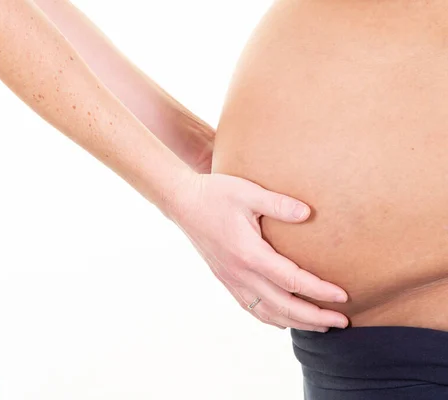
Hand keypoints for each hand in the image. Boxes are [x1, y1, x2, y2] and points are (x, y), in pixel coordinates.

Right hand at [167, 172, 348, 331]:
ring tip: (320, 326)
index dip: (320, 292)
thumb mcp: (248, 192)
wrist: (183, 203)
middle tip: (342, 322)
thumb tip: (308, 213)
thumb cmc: (215, 194)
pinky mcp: (226, 280)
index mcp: (249, 254)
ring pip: (267, 313)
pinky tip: (285, 319)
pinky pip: (251, 308)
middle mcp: (240, 274)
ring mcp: (231, 280)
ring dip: (296, 322)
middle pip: (283, 307)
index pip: (292, 281)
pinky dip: (272, 318)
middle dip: (314, 317)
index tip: (344, 297)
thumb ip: (279, 204)